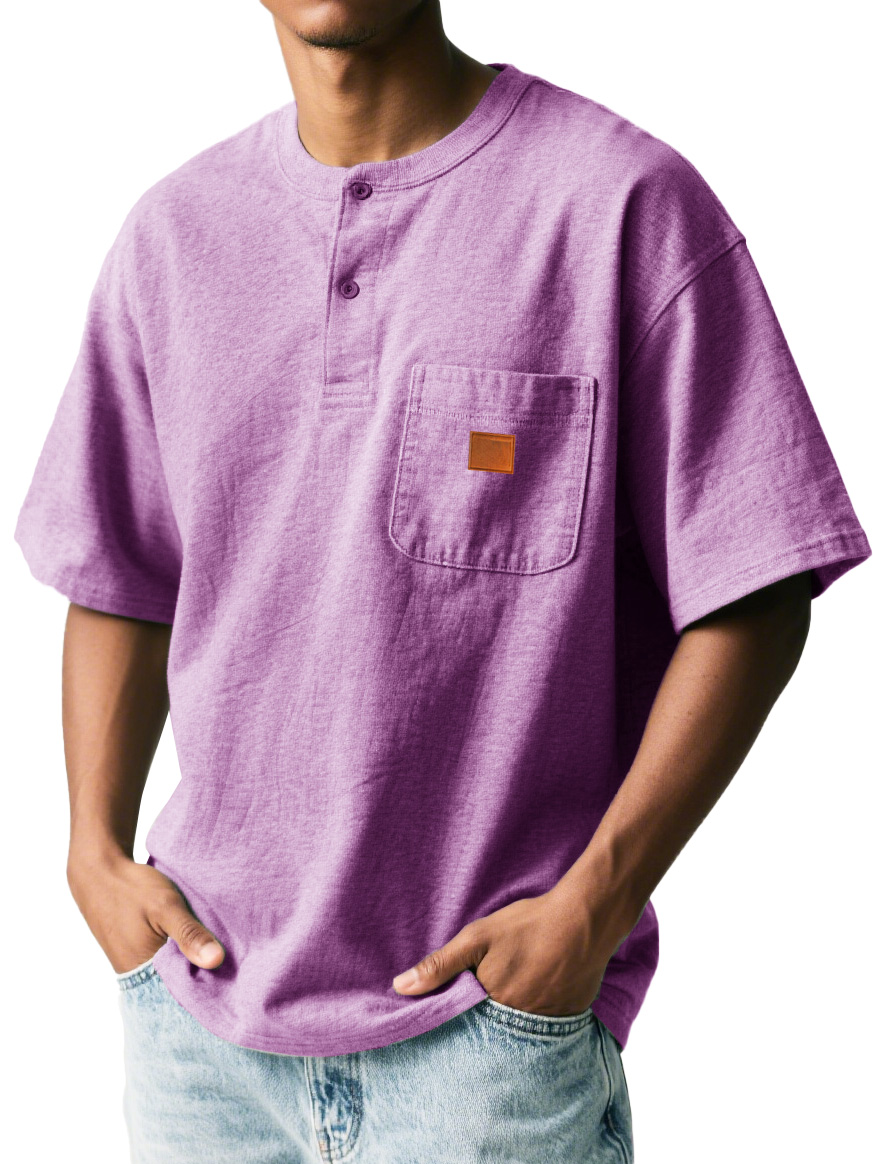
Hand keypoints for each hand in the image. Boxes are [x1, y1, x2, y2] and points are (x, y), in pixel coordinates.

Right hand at [67, 852, 224, 974]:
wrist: (97, 871)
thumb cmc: (130, 889)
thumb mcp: (165, 906)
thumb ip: (189, 934)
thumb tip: (216, 961)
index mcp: (144, 971)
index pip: (184, 993)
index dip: (211, 987)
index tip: (238, 980)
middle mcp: (138, 975)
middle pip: (179, 983)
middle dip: (205, 975)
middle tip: (236, 964)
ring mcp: (136, 963)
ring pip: (173, 969)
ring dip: (193, 961)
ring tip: (222, 951)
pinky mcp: (137, 950)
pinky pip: (164, 959)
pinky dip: (181, 951)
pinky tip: (198, 940)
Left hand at [391, 890, 617, 1016]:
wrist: (585, 919)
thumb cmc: (528, 926)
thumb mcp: (477, 938)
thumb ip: (440, 965)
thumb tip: (400, 988)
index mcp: (492, 1007)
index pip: (466, 1026)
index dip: (458, 1017)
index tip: (453, 1010)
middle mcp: (520, 1024)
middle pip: (494, 1029)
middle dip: (487, 1019)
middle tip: (491, 994)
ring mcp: (548, 1023)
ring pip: (521, 1028)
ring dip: (514, 1016)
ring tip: (515, 992)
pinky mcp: (570, 1016)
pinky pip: (547, 1024)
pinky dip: (540, 1012)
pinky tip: (539, 990)